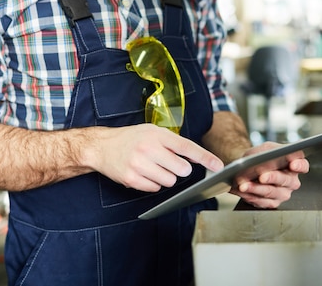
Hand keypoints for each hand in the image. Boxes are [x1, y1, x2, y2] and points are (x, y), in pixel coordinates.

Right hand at [90, 124, 223, 191]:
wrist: (102, 147)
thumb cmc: (131, 139)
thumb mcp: (153, 132)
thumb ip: (174, 143)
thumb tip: (196, 157)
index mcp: (156, 134)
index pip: (187, 147)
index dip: (205, 157)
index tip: (218, 166)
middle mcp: (148, 148)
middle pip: (181, 169)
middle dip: (179, 169)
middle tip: (166, 163)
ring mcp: (139, 164)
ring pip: (170, 181)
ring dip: (165, 177)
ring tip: (152, 167)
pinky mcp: (132, 179)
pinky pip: (155, 188)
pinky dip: (153, 184)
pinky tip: (143, 173)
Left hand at [229, 142, 308, 207]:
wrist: (247, 167)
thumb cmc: (260, 157)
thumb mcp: (265, 148)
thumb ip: (269, 151)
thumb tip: (266, 159)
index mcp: (294, 164)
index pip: (303, 165)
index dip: (299, 165)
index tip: (293, 164)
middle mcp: (291, 181)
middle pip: (286, 180)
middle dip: (273, 178)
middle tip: (262, 176)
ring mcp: (283, 193)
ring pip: (271, 192)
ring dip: (256, 189)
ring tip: (244, 185)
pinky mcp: (272, 203)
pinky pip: (262, 202)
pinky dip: (250, 195)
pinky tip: (242, 191)